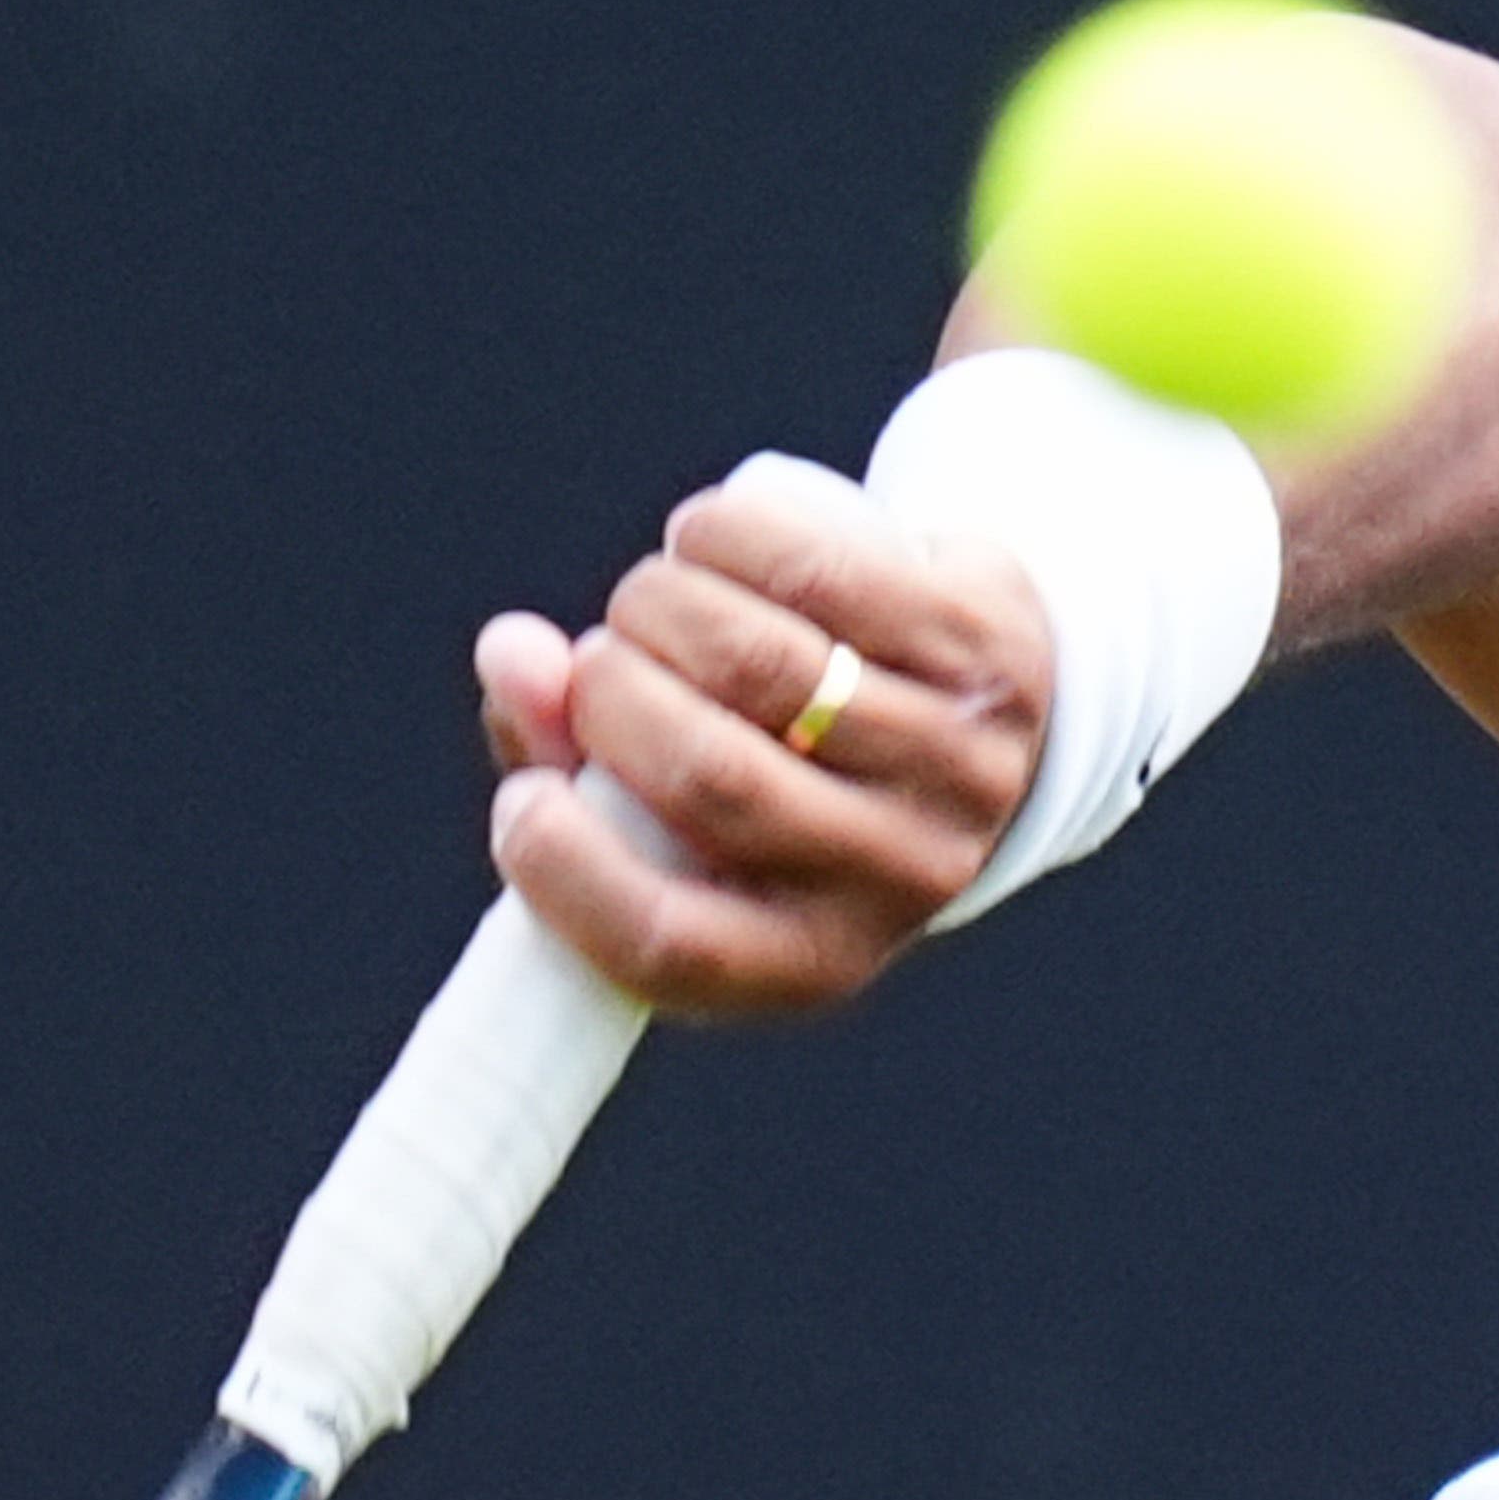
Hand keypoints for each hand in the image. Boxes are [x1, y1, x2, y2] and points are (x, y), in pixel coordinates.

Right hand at [473, 464, 1052, 1016]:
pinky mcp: (984, 655)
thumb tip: (514, 654)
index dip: (565, 870)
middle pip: (709, 778)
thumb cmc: (775, 768)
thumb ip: (560, 750)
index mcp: (811, 963)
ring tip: (650, 602)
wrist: (965, 707)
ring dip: (660, 604)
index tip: (522, 802)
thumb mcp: (666, 804)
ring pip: (761, 666)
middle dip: (609, 694)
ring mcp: (957, 770)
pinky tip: (704, 540)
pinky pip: (820, 574)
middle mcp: (901, 881)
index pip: (667, 945)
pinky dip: (726, 536)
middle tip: (598, 664)